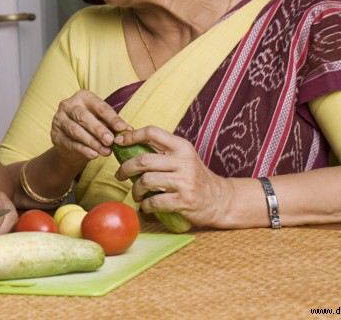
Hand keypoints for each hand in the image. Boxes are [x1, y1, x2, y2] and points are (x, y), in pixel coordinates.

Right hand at [50, 90, 129, 165]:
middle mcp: (68, 105)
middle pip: (84, 117)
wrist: (71, 142)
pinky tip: (93, 155)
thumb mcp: (102, 122)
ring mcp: (59, 120)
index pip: (99, 107)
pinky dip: (83, 149)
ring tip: (106, 152)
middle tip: (111, 141)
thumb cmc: (90, 127)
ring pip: (76, 131)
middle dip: (99, 130)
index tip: (122, 128)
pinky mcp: (55, 135)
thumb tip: (129, 130)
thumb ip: (113, 125)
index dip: (112, 118)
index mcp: (83, 97)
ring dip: (92, 142)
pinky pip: (70, 143)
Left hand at [114, 126, 232, 227]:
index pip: (152, 133)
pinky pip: (155, 201)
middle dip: (125, 168)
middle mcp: (184, 161)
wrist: (222, 200)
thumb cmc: (196, 177)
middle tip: (119, 175)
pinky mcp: (184, 201)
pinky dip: (146, 205)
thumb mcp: (184, 157)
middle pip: (143, 160)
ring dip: (135, 190)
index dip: (132, 135)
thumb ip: (163, 150)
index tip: (118, 141)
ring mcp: (184, 181)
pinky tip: (146, 206)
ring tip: (136, 194)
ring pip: (146, 181)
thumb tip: (130, 143)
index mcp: (182, 147)